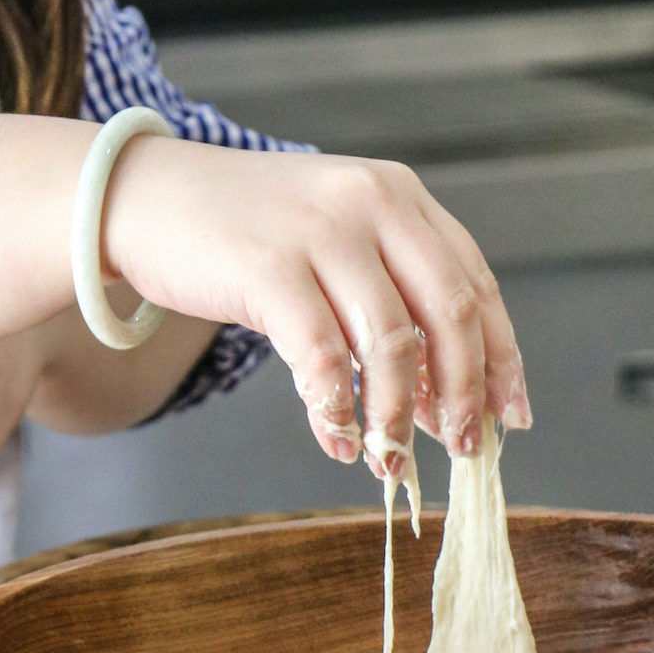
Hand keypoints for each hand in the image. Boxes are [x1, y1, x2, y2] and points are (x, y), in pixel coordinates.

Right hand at [101, 141, 527, 476]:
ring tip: (387, 458)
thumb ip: (388, 293)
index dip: (502, 356)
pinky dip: (337, 411)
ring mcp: (320, 231)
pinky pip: (322, 359)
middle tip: (462, 447)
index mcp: (397, 195)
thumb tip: (441, 396)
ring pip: (391, 343)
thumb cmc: (241, 229)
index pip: (474, 282)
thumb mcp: (332, 234)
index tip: (512, 415)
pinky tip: (337, 438)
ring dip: (397, 415)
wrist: (142, 197)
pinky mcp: (269, 268)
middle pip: (449, 313)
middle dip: (463, 392)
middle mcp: (370, 202)